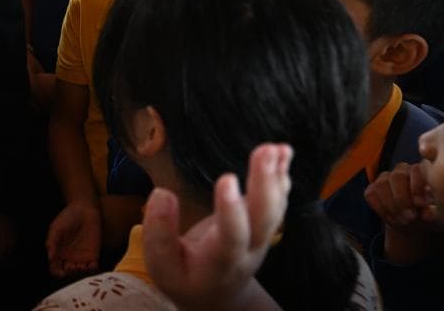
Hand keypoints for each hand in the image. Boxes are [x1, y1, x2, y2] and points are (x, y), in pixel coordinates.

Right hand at [46, 201, 102, 276]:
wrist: (84, 210)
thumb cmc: (67, 217)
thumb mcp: (56, 228)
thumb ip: (52, 242)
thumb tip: (50, 257)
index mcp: (58, 253)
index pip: (55, 269)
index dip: (58, 273)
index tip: (62, 270)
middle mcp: (69, 257)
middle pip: (68, 274)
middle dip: (70, 274)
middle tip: (73, 266)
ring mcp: (81, 257)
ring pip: (80, 273)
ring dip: (81, 273)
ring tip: (82, 266)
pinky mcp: (93, 255)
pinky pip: (93, 268)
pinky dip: (92, 270)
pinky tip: (92, 264)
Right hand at [144, 144, 291, 310]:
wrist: (217, 298)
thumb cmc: (184, 278)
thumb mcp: (162, 267)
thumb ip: (159, 234)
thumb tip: (162, 194)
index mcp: (219, 262)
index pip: (231, 236)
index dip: (231, 210)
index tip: (226, 178)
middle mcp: (248, 249)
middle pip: (263, 220)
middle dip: (265, 185)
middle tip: (265, 151)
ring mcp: (260, 237)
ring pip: (275, 210)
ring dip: (277, 177)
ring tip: (277, 147)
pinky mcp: (262, 224)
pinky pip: (277, 202)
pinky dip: (282, 177)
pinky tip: (285, 152)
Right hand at [365, 162, 440, 264]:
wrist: (411, 222)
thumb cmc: (426, 214)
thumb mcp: (433, 214)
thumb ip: (431, 212)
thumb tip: (426, 213)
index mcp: (420, 172)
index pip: (415, 170)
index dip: (416, 186)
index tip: (420, 203)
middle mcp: (401, 171)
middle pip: (397, 177)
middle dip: (402, 199)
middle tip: (410, 216)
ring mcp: (384, 178)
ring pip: (381, 186)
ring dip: (391, 206)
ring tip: (402, 220)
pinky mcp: (372, 189)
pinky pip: (371, 195)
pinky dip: (381, 209)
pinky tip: (392, 218)